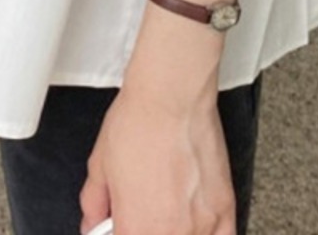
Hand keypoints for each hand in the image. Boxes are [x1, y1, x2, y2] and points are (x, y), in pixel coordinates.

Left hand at [79, 76, 235, 234]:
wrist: (172, 96)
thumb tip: (93, 222)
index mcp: (136, 230)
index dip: (119, 231)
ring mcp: (201, 226)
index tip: (121, 222)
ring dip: (174, 231)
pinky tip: (193, 225)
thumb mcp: (99, 165)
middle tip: (143, 212)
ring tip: (166, 209)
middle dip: (147, 229)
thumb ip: (93, 204)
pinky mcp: (224, 209)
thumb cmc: (138, 122)